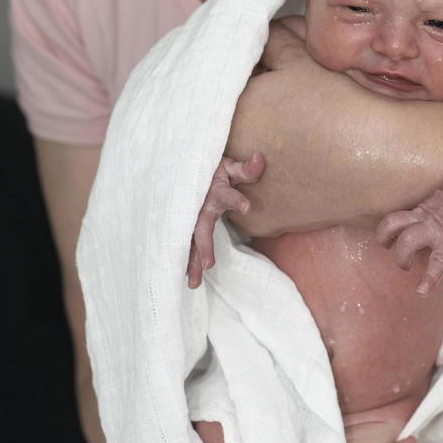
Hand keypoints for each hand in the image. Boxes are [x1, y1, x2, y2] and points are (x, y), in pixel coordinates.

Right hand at [187, 151, 265, 287]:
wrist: (185, 170)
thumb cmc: (212, 171)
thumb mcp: (229, 167)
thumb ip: (246, 169)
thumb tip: (259, 159)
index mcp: (214, 192)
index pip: (227, 195)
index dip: (235, 199)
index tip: (246, 206)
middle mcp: (200, 207)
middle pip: (200, 228)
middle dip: (203, 246)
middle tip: (207, 264)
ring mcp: (190, 219)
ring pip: (189, 242)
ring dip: (190, 262)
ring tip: (194, 283)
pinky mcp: (185, 227)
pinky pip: (184, 244)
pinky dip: (184, 260)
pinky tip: (185, 278)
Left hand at [376, 183, 442, 295]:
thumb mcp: (423, 210)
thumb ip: (410, 224)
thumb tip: (393, 240)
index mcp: (418, 218)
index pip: (392, 223)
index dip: (383, 234)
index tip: (385, 244)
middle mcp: (431, 228)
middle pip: (407, 241)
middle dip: (401, 257)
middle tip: (405, 266)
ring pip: (437, 258)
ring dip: (429, 277)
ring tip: (422, 291)